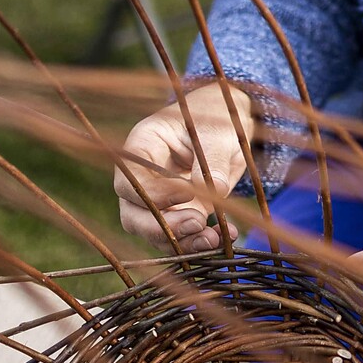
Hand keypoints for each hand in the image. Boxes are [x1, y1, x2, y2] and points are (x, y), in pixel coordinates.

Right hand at [114, 84, 254, 253]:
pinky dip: (199, 243)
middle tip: (197, 222)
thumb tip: (214, 190)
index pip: (131, 179)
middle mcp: (144, 177)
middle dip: (162, 226)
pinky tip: (223, 237)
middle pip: (133, 213)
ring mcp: (159, 199)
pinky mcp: (179, 214)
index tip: (188, 194)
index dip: (153, 194)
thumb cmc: (217, 119)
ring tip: (213, 239)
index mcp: (143, 145)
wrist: (231, 127)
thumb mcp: (217, 131)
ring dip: (182, 242)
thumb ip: (213, 158)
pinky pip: (180, 237)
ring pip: (155, 232)